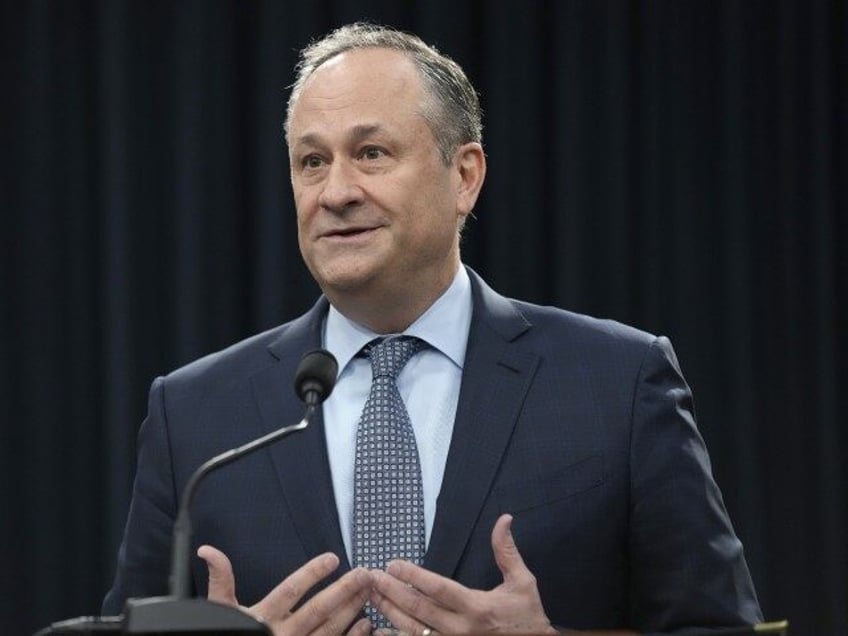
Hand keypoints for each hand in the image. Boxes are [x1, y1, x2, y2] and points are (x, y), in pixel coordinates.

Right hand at [197, 545, 372, 635]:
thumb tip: (208, 551)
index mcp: (262, 618)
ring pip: (330, 629)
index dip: (312, 573)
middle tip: (365, 572)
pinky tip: (366, 624)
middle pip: (318, 610)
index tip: (333, 558)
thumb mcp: (221, 611)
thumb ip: (221, 580)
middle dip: (344, 590)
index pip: (291, 591)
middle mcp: (282, 635)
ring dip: (352, 609)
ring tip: (368, 590)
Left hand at [369, 513, 556, 634]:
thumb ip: (506, 551)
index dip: (413, 576)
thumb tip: (504, 519)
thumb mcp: (522, 581)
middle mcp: (461, 630)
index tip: (392, 564)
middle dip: (392, 593)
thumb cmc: (528, 616)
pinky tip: (381, 629)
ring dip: (390, 613)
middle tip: (372, 577)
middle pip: (418, 610)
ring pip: (413, 631)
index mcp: (477, 608)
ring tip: (372, 597)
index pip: (438, 589)